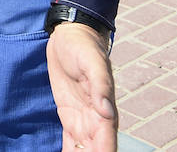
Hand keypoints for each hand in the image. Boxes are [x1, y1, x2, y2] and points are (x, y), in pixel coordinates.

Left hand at [47, 23, 116, 151]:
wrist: (71, 36)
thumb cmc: (83, 46)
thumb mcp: (91, 61)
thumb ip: (100, 84)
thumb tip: (107, 111)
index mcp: (104, 110)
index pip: (105, 142)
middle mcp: (96, 119)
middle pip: (95, 149)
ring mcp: (82, 118)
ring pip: (83, 147)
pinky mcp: (69, 114)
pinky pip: (70, 139)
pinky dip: (70, 150)